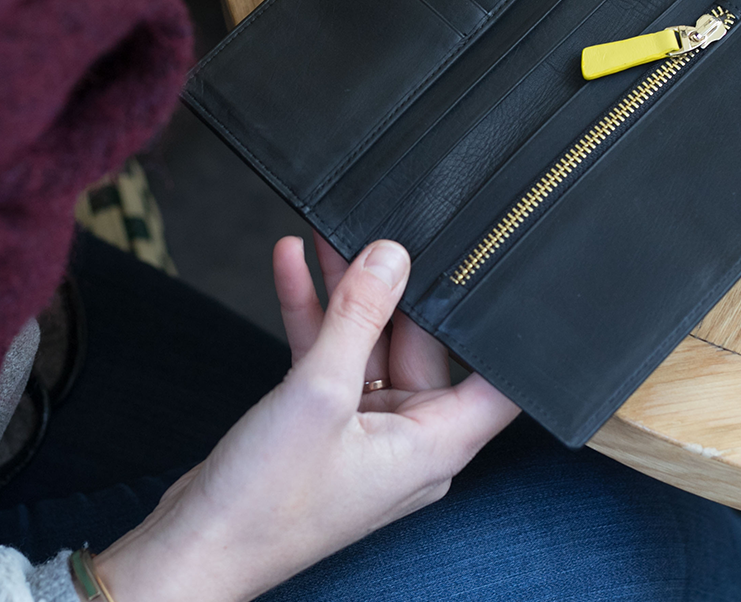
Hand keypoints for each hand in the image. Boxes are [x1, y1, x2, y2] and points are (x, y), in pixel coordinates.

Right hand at [94, 237, 518, 601]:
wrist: (193, 549)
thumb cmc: (265, 505)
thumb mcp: (319, 393)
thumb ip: (359, 318)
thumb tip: (391, 258)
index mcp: (435, 445)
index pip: (496, 382)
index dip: (501, 331)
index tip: (494, 279)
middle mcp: (410, 438)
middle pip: (421, 346)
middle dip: (394, 289)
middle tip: (376, 235)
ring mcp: (368, 429)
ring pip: (370, 343)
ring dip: (347, 293)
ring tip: (329, 236)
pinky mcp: (329, 422)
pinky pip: (333, 358)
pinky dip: (314, 316)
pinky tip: (294, 266)